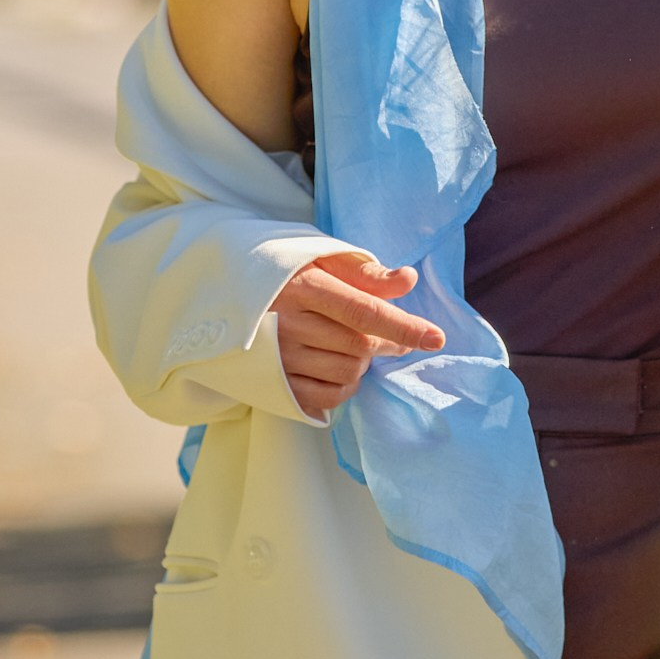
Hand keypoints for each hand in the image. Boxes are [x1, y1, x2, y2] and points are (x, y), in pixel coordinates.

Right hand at [270, 251, 444, 417]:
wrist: (224, 296)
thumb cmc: (284, 275)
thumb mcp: (320, 261)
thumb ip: (365, 273)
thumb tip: (408, 280)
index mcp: (303, 287)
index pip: (363, 311)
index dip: (403, 326)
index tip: (436, 338)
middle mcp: (287, 324)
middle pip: (360, 345)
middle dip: (384, 341)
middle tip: (383, 332)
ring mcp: (278, 358)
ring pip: (348, 372)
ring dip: (361, 362)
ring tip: (346, 344)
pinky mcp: (274, 384)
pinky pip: (328, 398)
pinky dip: (345, 386)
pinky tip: (337, 366)